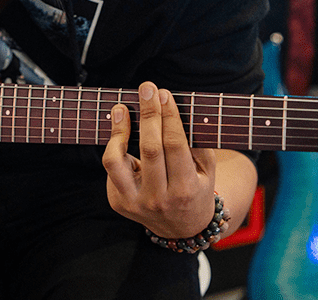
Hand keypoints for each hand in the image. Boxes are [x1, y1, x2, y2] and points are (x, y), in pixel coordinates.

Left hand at [102, 81, 216, 237]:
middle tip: (146, 88)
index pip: (175, 146)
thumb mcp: (206, 170)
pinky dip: (115, 146)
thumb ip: (197, 142)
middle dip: (148, 114)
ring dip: (118, 131)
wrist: (182, 228)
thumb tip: (178, 107)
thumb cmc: (196, 188)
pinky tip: (121, 130)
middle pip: (149, 149)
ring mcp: (134, 203)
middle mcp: (158, 199)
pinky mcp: (118, 202)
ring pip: (116, 161)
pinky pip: (111, 169)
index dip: (169, 117)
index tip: (164, 94)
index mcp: (185, 190)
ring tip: (121, 108)